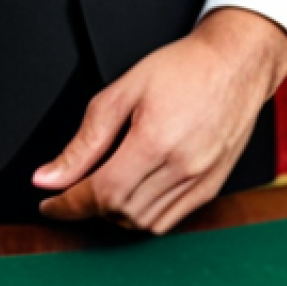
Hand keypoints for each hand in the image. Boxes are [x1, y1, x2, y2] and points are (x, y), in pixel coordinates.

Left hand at [32, 8, 286, 233]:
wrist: (238, 62)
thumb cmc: (183, 69)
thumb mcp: (120, 94)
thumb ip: (82, 142)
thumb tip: (49, 177)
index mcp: (155, 141)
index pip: (100, 193)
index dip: (67, 206)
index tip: (49, 205)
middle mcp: (182, 167)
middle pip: (119, 212)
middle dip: (85, 209)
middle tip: (70, 194)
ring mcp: (200, 180)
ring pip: (142, 222)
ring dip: (112, 215)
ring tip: (100, 192)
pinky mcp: (211, 187)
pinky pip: (168, 221)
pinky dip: (141, 217)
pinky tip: (130, 196)